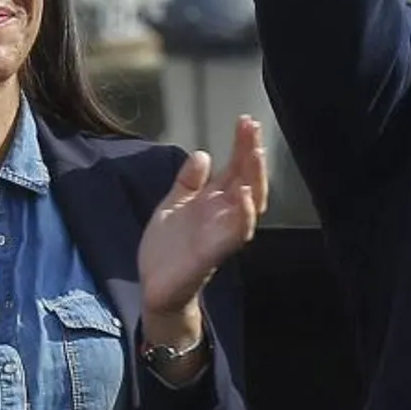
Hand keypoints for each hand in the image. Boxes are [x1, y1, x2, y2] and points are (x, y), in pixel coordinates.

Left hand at [138, 116, 268, 318]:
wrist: (155, 288)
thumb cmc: (167, 250)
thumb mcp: (173, 205)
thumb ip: (188, 182)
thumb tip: (202, 154)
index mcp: (215, 203)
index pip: (236, 169)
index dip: (242, 146)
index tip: (246, 121)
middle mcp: (225, 216)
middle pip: (249, 181)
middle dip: (252, 155)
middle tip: (252, 128)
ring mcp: (222, 234)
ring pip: (250, 204)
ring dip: (255, 178)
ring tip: (255, 152)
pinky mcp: (213, 253)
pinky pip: (235, 233)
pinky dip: (243, 214)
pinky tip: (243, 193)